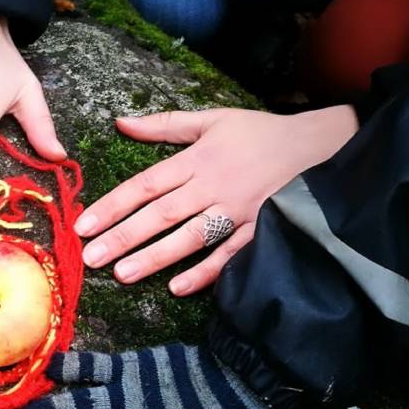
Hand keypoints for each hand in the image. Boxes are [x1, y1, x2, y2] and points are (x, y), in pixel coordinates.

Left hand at [75, 106, 357, 294]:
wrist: (324, 145)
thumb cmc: (261, 134)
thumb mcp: (214, 119)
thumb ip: (165, 125)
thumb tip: (121, 121)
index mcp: (198, 158)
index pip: (146, 184)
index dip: (113, 205)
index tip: (84, 225)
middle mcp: (213, 184)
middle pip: (161, 214)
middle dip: (123, 236)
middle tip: (91, 257)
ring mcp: (238, 210)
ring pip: (190, 237)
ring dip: (155, 257)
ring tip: (122, 274)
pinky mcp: (261, 230)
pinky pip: (230, 255)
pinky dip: (206, 272)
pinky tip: (178, 288)